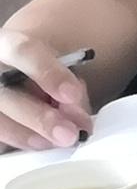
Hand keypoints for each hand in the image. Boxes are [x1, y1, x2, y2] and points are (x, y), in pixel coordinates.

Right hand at [0, 30, 93, 152]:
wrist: (9, 69)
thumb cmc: (35, 68)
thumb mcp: (52, 66)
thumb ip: (66, 85)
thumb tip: (78, 117)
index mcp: (5, 45)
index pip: (24, 52)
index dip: (48, 73)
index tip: (72, 94)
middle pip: (6, 95)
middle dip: (40, 118)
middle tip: (69, 134)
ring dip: (28, 135)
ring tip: (56, 143)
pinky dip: (18, 140)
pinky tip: (38, 144)